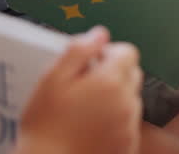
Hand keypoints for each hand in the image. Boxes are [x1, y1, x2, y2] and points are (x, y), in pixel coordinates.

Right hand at [17, 27, 142, 153]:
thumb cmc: (45, 125)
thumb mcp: (52, 79)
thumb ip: (78, 50)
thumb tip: (100, 34)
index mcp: (110, 82)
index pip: (128, 52)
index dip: (109, 52)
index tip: (91, 63)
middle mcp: (126, 104)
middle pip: (133, 74)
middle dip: (114, 73)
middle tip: (85, 86)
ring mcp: (129, 127)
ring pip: (131, 100)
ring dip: (115, 98)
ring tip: (86, 110)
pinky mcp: (128, 146)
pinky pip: (129, 124)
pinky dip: (116, 122)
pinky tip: (92, 128)